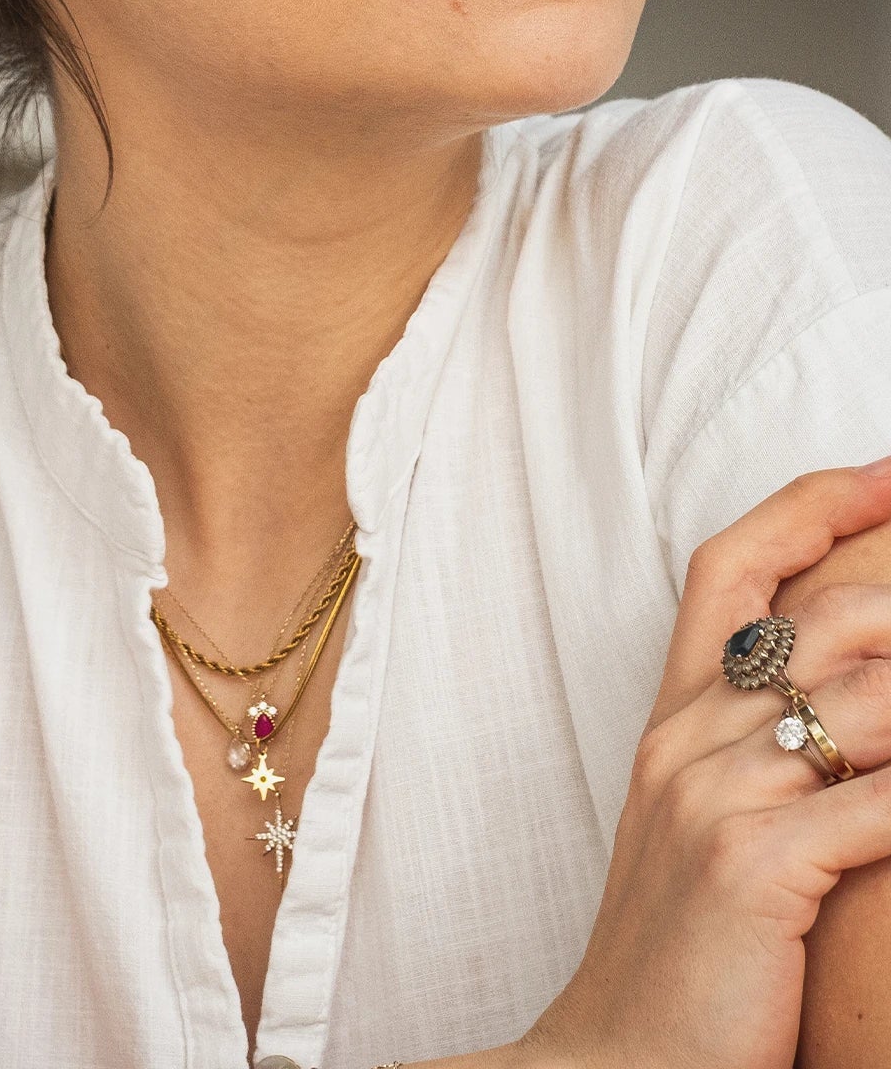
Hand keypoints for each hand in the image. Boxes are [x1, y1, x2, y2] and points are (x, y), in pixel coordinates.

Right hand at [517, 463, 890, 1068]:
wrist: (617, 1063)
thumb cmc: (684, 952)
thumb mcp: (705, 823)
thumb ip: (764, 747)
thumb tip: (862, 700)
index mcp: (673, 717)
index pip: (730, 566)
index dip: (811, 504)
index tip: (883, 471)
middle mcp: (688, 735)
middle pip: (820, 616)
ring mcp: (716, 794)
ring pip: (865, 698)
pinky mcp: (754, 864)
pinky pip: (880, 804)